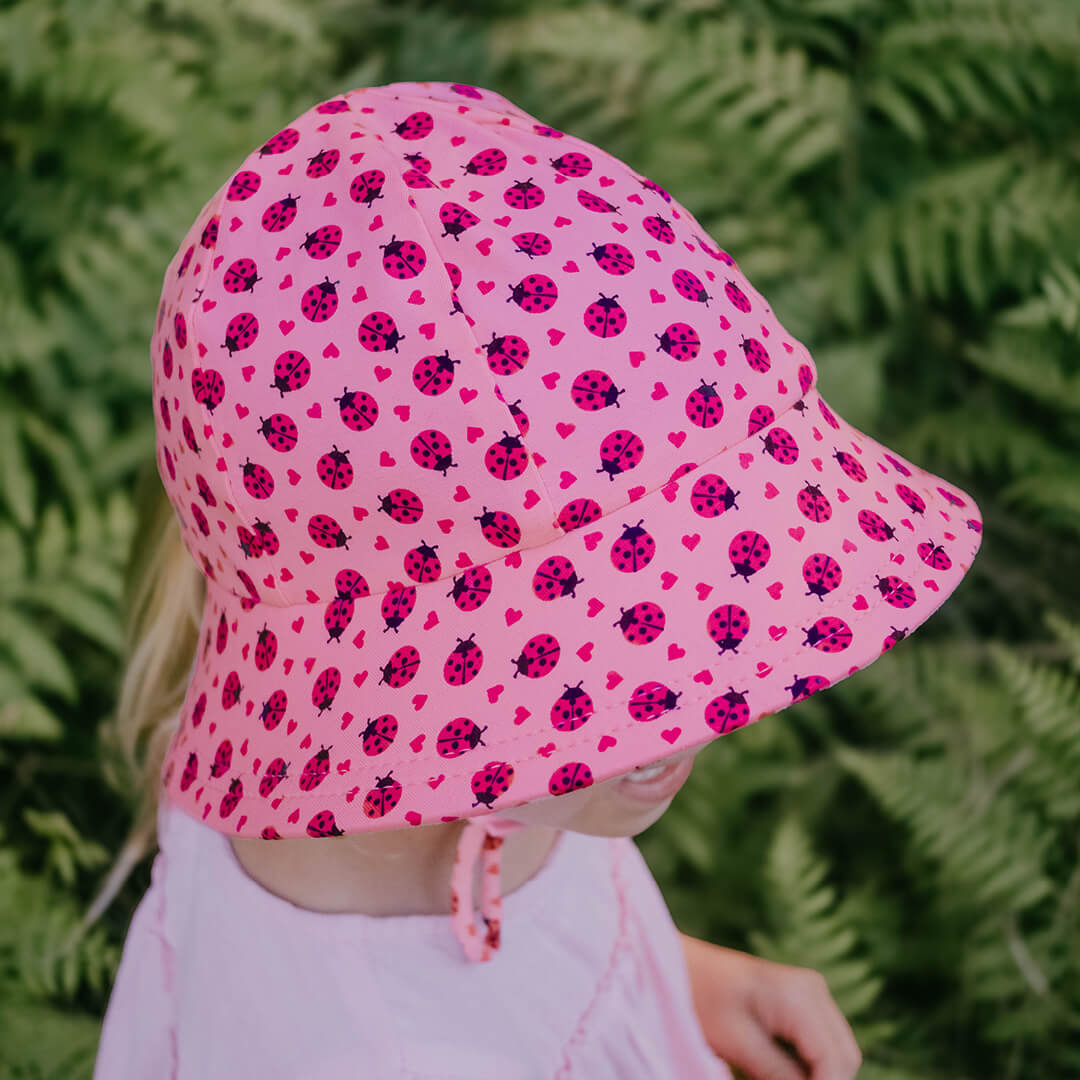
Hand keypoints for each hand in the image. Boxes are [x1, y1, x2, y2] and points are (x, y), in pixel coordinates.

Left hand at [679, 933, 861, 1079]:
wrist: (680, 964)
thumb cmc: (700, 998)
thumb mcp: (739, 1043)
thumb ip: (780, 1076)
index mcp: (800, 996)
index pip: (836, 1061)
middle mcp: (814, 990)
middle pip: (846, 1058)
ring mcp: (811, 991)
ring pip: (837, 1051)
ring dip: (818, 1074)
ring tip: (774, 1076)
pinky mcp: (801, 999)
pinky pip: (822, 1041)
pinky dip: (810, 1063)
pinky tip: (781, 1071)